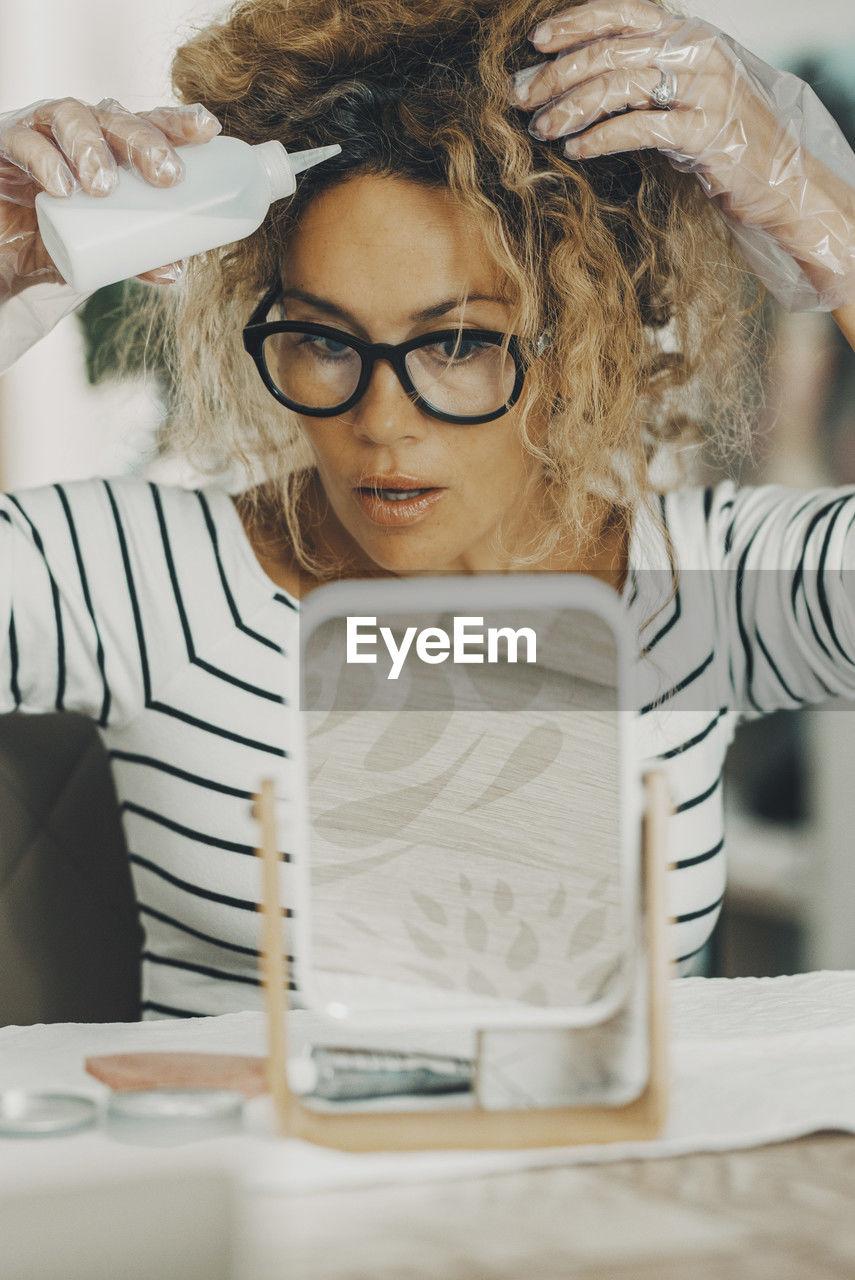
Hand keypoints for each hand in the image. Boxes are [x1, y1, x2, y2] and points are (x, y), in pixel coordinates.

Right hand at [0, 96, 221, 300]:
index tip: (208, 130)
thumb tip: (174, 270)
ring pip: (70, 116)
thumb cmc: (60, 236)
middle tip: (166, 175)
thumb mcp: (102, 247)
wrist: (4, 249)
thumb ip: (135, 256)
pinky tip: (61, 186)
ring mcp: (41, 132)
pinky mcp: (6, 143)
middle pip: (116, 117)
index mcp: (111, 147)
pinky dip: (42, 160)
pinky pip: (23, 141)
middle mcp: (80, 130)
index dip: (178, 121)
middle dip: (144, 141)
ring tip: (104, 185)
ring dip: (92, 147)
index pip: (148, 123)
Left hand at [510, 0, 854, 310]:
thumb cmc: (721, 142)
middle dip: (557, 75)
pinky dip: (600, 138)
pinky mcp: (705, 133)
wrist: (778, 181)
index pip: (624, 12)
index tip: (536, 43)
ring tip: (542, 129)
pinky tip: (576, 151)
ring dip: (571, 109)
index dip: (577, 22)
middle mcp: (698, 52)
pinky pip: (638, 128)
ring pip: (619, 86)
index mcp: (689, 35)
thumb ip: (643, 77)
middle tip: (520, 97)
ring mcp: (705, 91)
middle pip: (611, 52)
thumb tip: (575, 79)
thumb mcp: (683, 96)